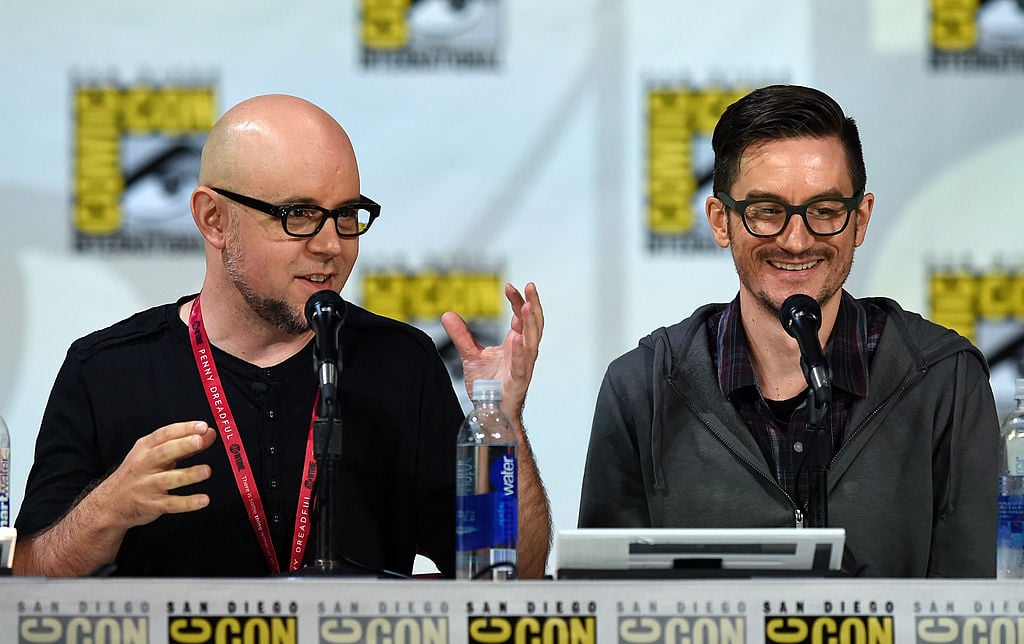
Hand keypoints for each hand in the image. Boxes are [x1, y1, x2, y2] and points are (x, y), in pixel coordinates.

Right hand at [96, 421, 216, 529]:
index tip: (202, 426)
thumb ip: (183, 445)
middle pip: (163, 453)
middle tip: (200, 440)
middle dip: (182, 445)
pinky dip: (187, 502)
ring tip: (207, 471)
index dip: (183, 429)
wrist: (110, 504)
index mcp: (145, 448)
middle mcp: (144, 465)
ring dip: (188, 474)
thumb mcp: (155, 455)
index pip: (164, 434)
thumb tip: (209, 434)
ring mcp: (146, 485)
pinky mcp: (151, 505)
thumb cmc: (138, 474)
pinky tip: (203, 500)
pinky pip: (171, 504)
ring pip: (168, 479)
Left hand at [441, 282, 543, 417]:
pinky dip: (520, 351)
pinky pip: (521, 364)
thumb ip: (461, 335)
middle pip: (533, 324)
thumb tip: (447, 314)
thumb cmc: (488, 386)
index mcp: (515, 343)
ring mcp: (523, 366)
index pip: (521, 317)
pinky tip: (517, 338)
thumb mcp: (471, 355)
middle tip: (530, 286)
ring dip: (531, 323)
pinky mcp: (518, 381)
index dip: (517, 301)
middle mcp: (523, 352)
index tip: (509, 286)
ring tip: (528, 305)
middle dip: (533, 304)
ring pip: (533, 340)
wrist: (489, 412)